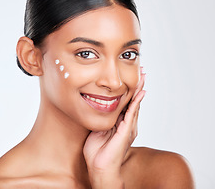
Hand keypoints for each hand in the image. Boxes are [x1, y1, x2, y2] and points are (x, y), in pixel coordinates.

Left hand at [83, 67, 145, 187]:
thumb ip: (102, 119)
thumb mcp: (98, 129)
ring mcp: (128, 127)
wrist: (99, 167)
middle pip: (133, 101)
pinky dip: (136, 102)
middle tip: (142, 72)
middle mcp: (126, 123)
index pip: (126, 102)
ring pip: (135, 104)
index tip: (132, 78)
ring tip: (143, 78)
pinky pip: (132, 113)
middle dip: (137, 86)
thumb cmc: (97, 151)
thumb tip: (97, 108)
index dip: (129, 90)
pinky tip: (140, 93)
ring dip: (138, 90)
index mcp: (119, 122)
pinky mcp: (126, 130)